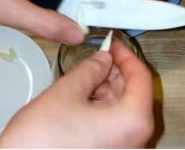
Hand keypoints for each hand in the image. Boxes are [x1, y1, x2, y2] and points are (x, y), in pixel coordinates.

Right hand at [0, 42, 153, 147]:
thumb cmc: (43, 140)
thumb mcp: (67, 93)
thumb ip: (90, 69)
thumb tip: (103, 58)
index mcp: (134, 120)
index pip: (141, 78)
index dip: (126, 56)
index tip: (113, 45)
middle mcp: (136, 138)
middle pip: (134, 93)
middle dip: (115, 72)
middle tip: (98, 57)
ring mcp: (123, 147)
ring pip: (123, 108)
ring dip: (107, 88)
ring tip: (86, 75)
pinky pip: (114, 122)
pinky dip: (102, 105)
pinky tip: (84, 95)